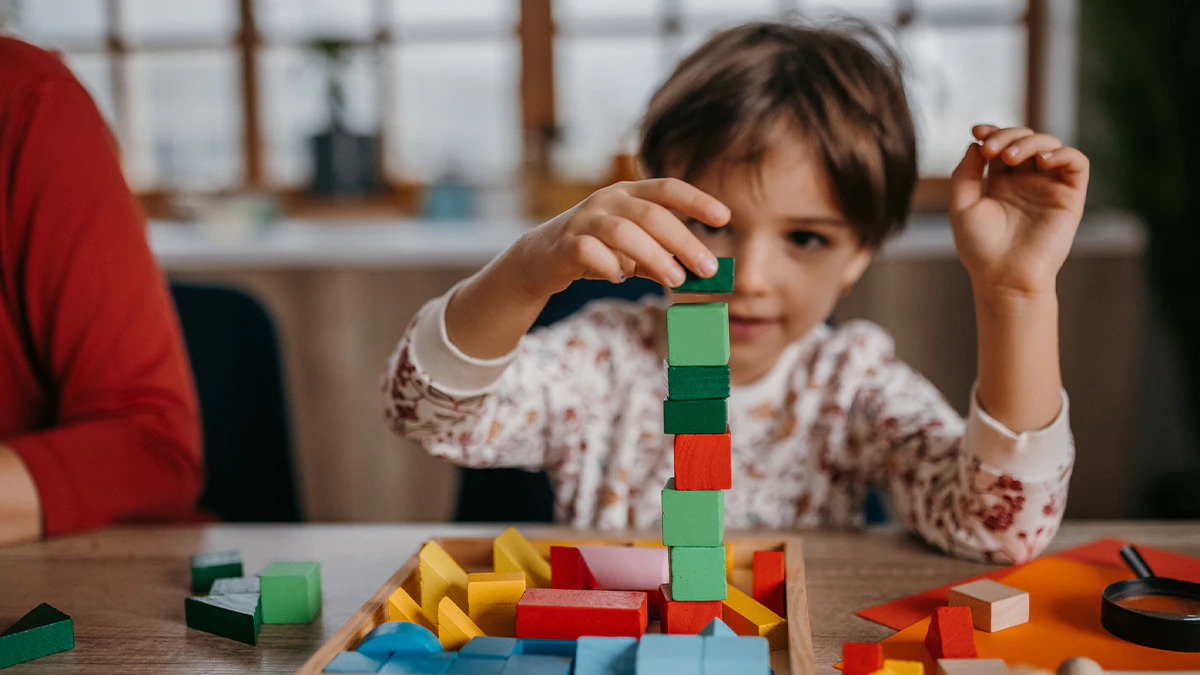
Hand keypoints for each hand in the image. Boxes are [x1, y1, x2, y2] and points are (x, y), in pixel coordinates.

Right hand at [512, 178, 730, 297]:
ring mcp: (584, 220)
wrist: (541, 257)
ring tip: (675, 280)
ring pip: (622, 231)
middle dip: (684, 241)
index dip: (697, 200)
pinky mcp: (565, 244)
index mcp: (629, 193)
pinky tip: (621, 278)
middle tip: (708, 269)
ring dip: (654, 256)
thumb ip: (662, 257)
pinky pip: (590, 252)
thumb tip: (699, 275)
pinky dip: (610, 265)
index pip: (667, 188)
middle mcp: (607, 200)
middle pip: (651, 214)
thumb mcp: (633, 249)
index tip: (724, 218)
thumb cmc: (597, 249)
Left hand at [949, 125, 1089, 300]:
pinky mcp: (1070, 196)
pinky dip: (1062, 153)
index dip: (992, 132)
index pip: (1001, 145)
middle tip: (991, 150)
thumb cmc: (980, 248)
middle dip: (1007, 135)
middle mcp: (1026, 181)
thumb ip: (965, 173)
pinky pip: (1077, 162)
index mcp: (1000, 182)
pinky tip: (1041, 161)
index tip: (977, 132)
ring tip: (1010, 158)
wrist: (1004, 276)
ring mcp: (1048, 187)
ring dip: (1030, 141)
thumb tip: (975, 143)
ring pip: (1049, 144)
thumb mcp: (962, 205)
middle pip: (1024, 139)